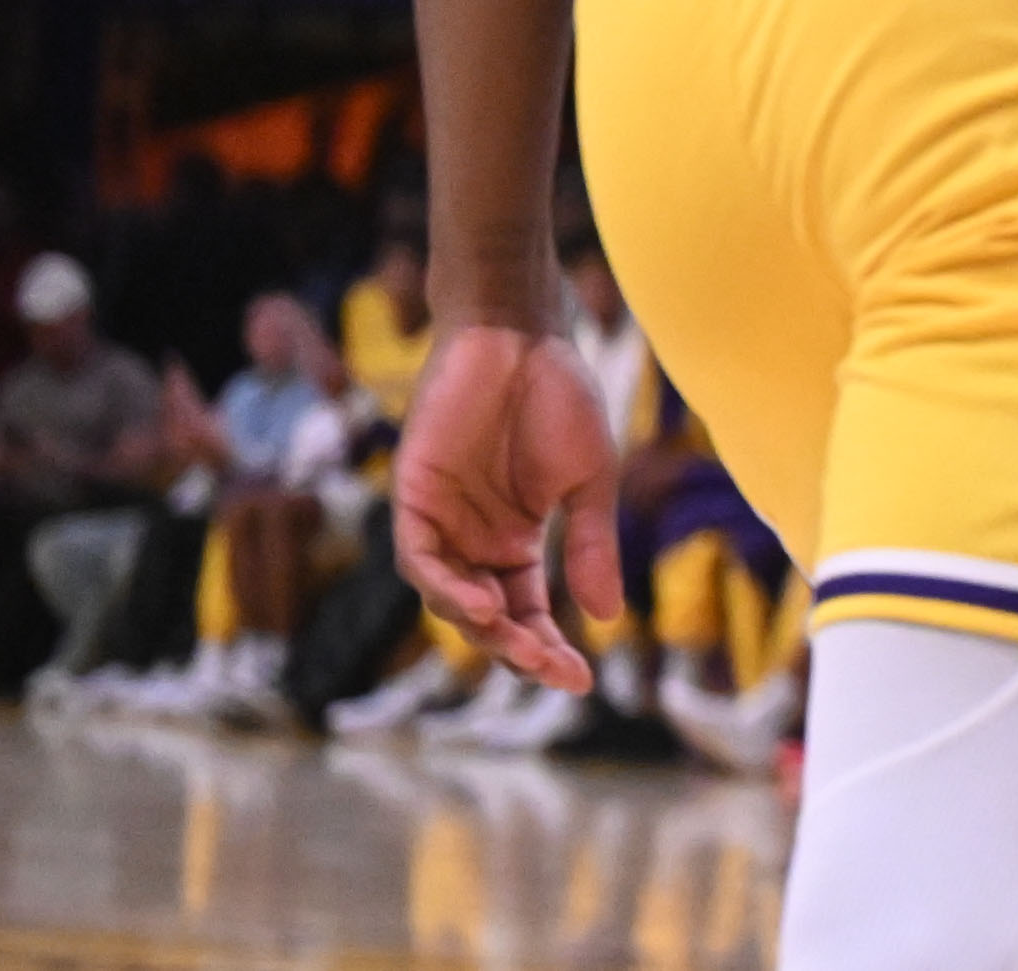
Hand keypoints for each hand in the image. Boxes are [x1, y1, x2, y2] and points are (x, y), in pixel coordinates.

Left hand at [392, 323, 624, 692]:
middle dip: (520, 649)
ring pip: (449, 598)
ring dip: (483, 627)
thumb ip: (590, 546)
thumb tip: (605, 617)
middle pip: (488, 616)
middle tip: (557, 670)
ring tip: (521, 642)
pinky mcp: (412, 498)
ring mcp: (440, 521)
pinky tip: (484, 603)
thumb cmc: (559, 396)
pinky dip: (447, 588)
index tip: (583, 681)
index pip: (528, 610)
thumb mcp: (588, 481)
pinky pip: (419, 561)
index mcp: (515, 539)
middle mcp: (472, 540)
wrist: (520, 335)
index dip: (550, 648)